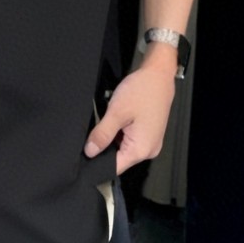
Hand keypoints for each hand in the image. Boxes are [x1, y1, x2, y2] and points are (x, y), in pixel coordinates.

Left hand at [82, 54, 176, 175]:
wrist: (159, 75)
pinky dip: (120, 133)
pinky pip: (130, 141)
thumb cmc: (142, 91)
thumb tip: (90, 152)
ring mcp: (150, 143)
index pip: (114, 167)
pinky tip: (117, 120)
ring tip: (107, 123)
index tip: (84, 155)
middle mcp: (148, 151)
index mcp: (141, 150)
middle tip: (93, 133)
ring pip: (123, 149)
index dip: (97, 163)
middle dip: (104, 148)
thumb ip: (102, 134)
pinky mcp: (149, 134)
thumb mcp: (117, 112)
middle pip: (119, 158)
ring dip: (113, 139)